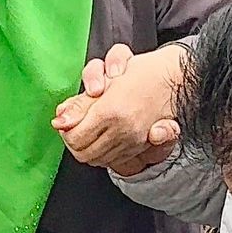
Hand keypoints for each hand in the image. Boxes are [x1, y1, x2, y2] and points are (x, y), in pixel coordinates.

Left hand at [52, 42, 188, 173]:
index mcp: (110, 111)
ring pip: (96, 158)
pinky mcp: (140, 147)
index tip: (66, 121)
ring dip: (87, 148)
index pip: (75, 137)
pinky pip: (111, 159)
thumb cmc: (138, 72)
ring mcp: (132, 141)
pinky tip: (102, 138)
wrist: (172, 79)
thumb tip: (59, 122)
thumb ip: (79, 105)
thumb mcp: (103, 82)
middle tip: (73, 127)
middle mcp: (122, 130)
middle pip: (82, 151)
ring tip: (88, 131)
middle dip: (73, 141)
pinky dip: (101, 152)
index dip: (66, 130)